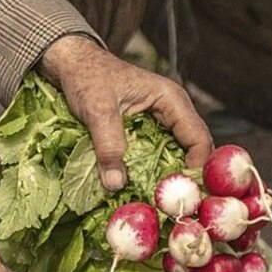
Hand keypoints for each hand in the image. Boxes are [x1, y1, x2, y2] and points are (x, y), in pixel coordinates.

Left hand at [40, 33, 209, 191]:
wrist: (72, 64)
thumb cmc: (87, 76)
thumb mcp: (97, 109)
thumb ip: (108, 144)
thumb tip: (116, 184)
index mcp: (170, 99)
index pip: (199, 139)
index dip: (197, 169)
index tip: (183, 196)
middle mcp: (172, 111)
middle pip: (193, 151)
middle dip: (186, 179)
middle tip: (176, 207)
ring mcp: (160, 122)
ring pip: (176, 156)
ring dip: (170, 178)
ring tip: (161, 206)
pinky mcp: (146, 132)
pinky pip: (158, 155)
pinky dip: (154, 173)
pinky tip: (144, 191)